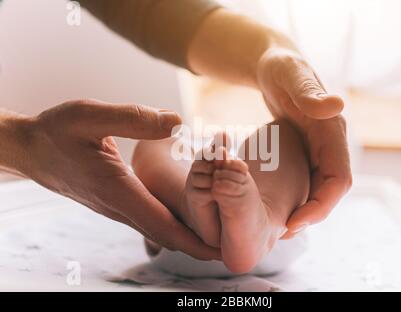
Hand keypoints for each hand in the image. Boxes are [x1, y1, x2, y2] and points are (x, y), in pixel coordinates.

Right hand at [18, 99, 219, 259]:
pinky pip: (147, 218)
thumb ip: (134, 119)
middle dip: (198, 245)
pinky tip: (185, 214)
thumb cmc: (57, 132)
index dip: (194, 241)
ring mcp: (116, 206)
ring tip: (217, 231)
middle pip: (165, 234)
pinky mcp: (114, 201)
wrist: (31, 149)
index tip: (221, 251)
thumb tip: (178, 122)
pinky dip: (170, 222)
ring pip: (157, 228)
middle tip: (230, 248)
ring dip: (186, 234)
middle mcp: (119, 205)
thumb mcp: (91, 116)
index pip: (162, 225)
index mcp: (118, 190)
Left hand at [256, 48, 351, 235]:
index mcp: (332, 130)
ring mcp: (319, 146)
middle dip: (312, 214)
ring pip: (319, 187)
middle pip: (330, 189)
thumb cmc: (281, 67)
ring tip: (279, 228)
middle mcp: (330, 142)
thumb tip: (337, 106)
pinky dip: (295, 196)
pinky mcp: (306, 149)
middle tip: (283, 233)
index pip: (338, 178)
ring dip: (304, 209)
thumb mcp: (291, 75)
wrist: (273, 65)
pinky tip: (276, 206)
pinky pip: (306, 179)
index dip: (322, 204)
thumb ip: (310, 93)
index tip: (296, 223)